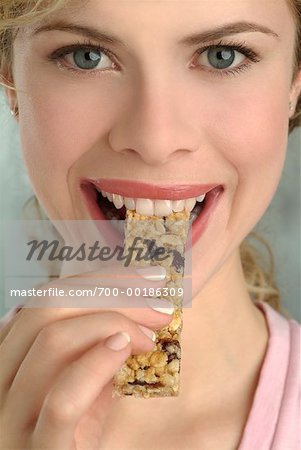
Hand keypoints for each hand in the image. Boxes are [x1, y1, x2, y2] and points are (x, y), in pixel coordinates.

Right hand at [0, 264, 172, 448]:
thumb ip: (92, 345)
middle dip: (112, 294)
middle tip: (159, 306)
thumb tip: (138, 302)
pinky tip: (124, 349)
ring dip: (113, 322)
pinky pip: (62, 399)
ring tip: (151, 335)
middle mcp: (1, 379)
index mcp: (10, 355)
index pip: (47, 297)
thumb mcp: (82, 379)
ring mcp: (12, 417)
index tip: (148, 278)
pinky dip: (96, 364)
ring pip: (52, 340)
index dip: (100, 279)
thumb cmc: (78, 431)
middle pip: (47, 308)